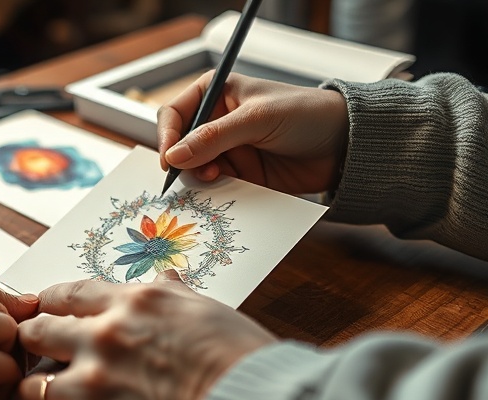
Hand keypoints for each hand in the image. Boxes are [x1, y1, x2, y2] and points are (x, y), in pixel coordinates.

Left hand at [12, 270, 275, 399]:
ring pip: (28, 389)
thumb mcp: (209, 309)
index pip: (69, 293)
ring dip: (28, 397)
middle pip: (37, 333)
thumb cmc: (244, 362)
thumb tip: (165, 276)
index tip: (42, 310)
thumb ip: (175, 293)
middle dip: (31, 345)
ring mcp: (92, 386)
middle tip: (31, 357)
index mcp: (131, 304)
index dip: (49, 302)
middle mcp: (102, 338)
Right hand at [157, 72, 348, 194]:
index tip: (170, 159)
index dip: (167, 136)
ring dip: (201, 177)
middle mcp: (216, 122)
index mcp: (215, 95)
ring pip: (195, 170)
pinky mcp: (241, 174)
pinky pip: (217, 187)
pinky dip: (217, 191)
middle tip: (200, 171)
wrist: (345, 144)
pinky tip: (230, 189)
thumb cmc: (306, 114)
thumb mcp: (257, 119)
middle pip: (180, 146)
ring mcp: (228, 150)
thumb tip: (175, 156)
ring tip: (219, 177)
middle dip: (184, 161)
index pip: (174, 114)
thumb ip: (214, 138)